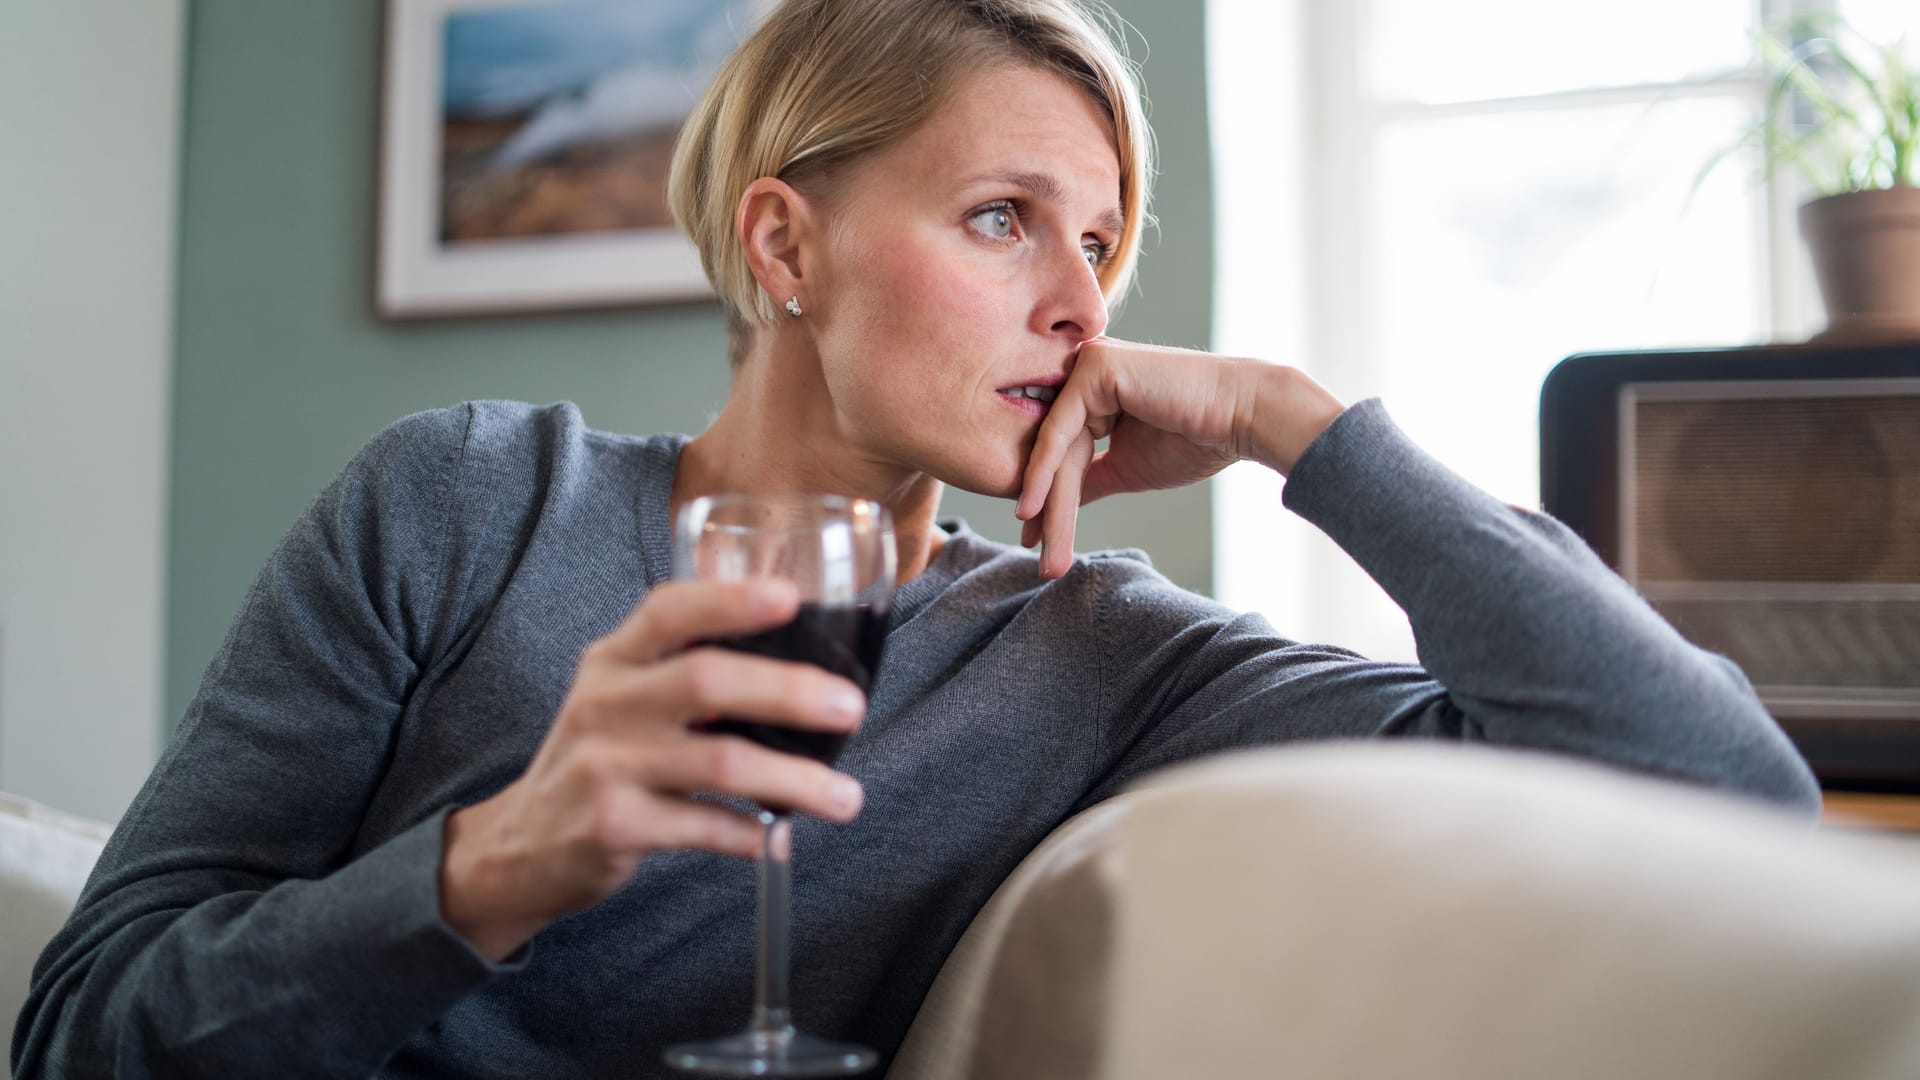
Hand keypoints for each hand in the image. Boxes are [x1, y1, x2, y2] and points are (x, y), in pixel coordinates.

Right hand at [439, 579, 867, 961]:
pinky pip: (705, 826)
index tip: (791, 597)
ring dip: (796, 780)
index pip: (668, 611)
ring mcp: (607, 765)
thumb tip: (801, 666)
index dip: (730, 599)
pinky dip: (753, 833)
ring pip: (720, 762)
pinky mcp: (615, 826)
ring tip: (846, 797)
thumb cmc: (599, 758)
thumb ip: (683, 670)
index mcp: (614, 659)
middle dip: (789, 690)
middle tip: (851, 708)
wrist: (521, 844)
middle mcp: (606, 703)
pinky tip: (780, 837)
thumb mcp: (619, 696)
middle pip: (707, 680)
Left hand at [1014, 339, 1345, 577]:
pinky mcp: (1093, 366)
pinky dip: (1045, 472)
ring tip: (1043, 551)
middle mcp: (1086, 370)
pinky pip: (1060, 429)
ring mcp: (1087, 364)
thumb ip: (1088, 480)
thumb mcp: (1127, 468)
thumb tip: (1049, 508)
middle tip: (1040, 560)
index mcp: (1095, 389)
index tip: (1034, 542)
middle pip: (1057, 452)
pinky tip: (1033, 508)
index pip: (1062, 450)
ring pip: (1056, 447)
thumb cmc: (1198, 440)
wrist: (1242, 419)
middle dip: (1048, 510)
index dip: (1048, 499)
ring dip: (1050, 504)